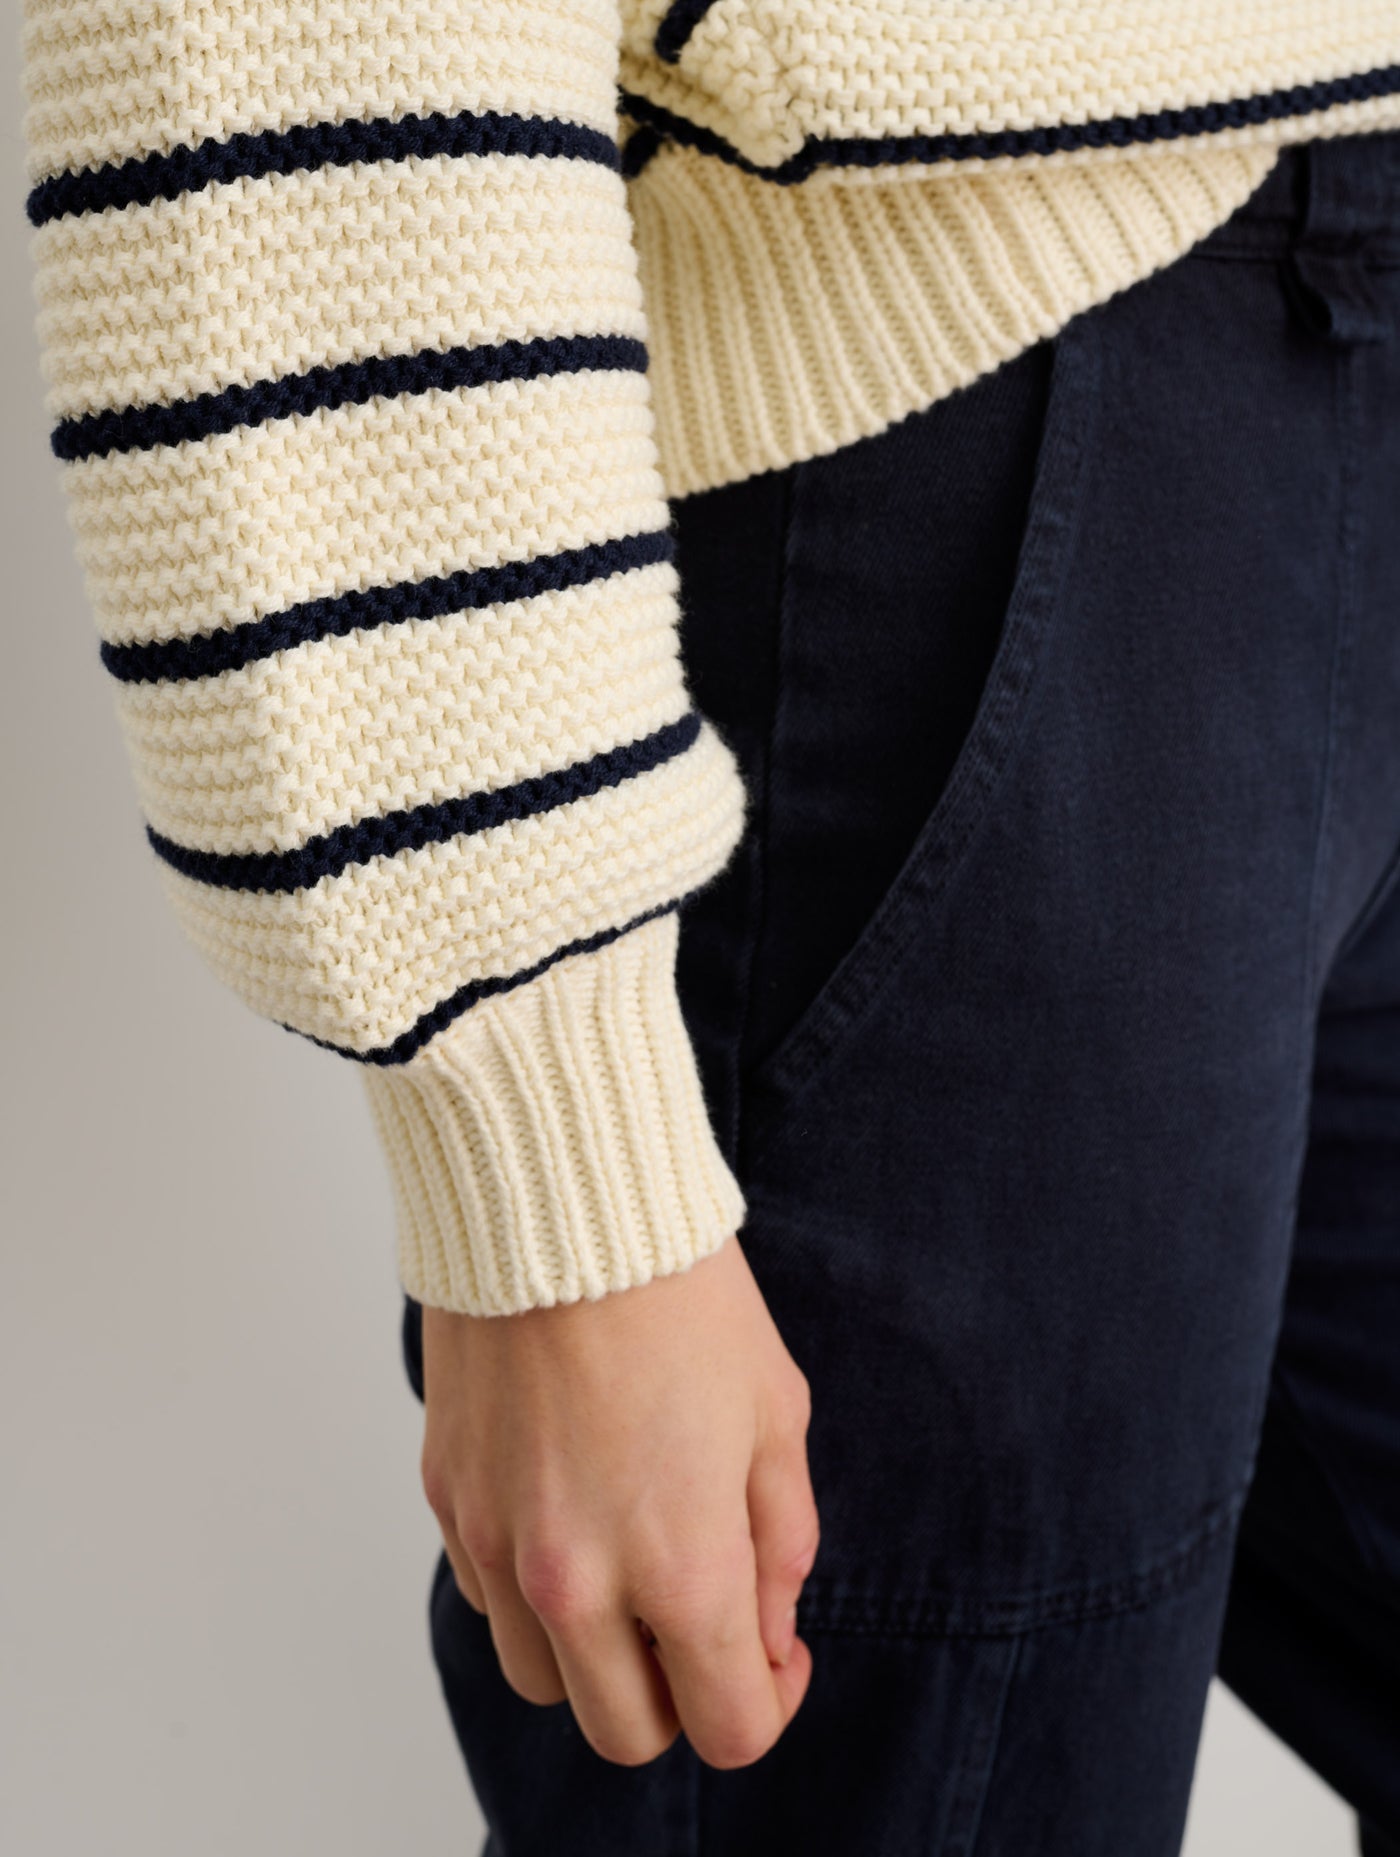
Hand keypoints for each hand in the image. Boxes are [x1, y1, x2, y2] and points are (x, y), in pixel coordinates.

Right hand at [419, 1233, 818, 1768]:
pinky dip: (533, 1588)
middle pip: (626, 1733)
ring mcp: (499, 1545)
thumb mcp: (774, 1412)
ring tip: (630, 1559)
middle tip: (705, 1617)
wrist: (558, 1202)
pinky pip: (490, 1597)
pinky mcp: (449, 1500)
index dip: (771, 1702)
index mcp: (681, 1566)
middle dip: (680, 1696)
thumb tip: (766, 1627)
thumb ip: (781, 1541)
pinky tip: (571, 1508)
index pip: (729, 1730)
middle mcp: (577, 1581)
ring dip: (596, 1652)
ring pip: (545, 1680)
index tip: (775, 1649)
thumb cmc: (680, 1294)